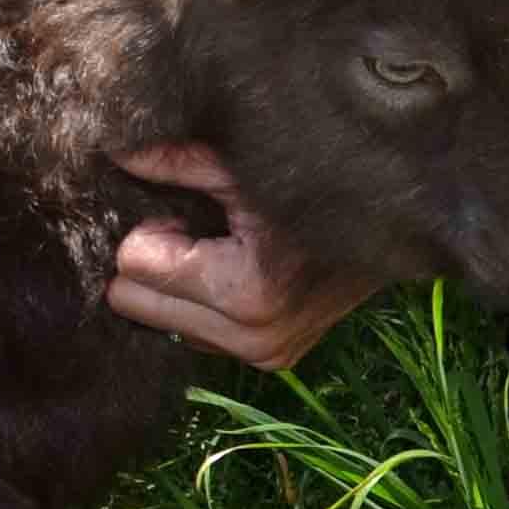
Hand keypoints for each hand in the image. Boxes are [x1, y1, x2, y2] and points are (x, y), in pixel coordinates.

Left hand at [104, 140, 381, 369]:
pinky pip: (197, 335)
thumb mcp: (241, 166)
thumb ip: (173, 160)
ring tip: (225, 247)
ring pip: (161, 323)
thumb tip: (112, 147)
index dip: (155, 229)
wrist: (396, 221)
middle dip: (156, 261)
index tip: (190, 212)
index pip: (134, 266)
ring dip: (178, 286)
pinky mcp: (274, 362)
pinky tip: (238, 269)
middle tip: (201, 228)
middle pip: (135, 303)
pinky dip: (202, 304)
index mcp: (245, 294)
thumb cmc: (317, 183)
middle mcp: (253, 340)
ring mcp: (266, 357)